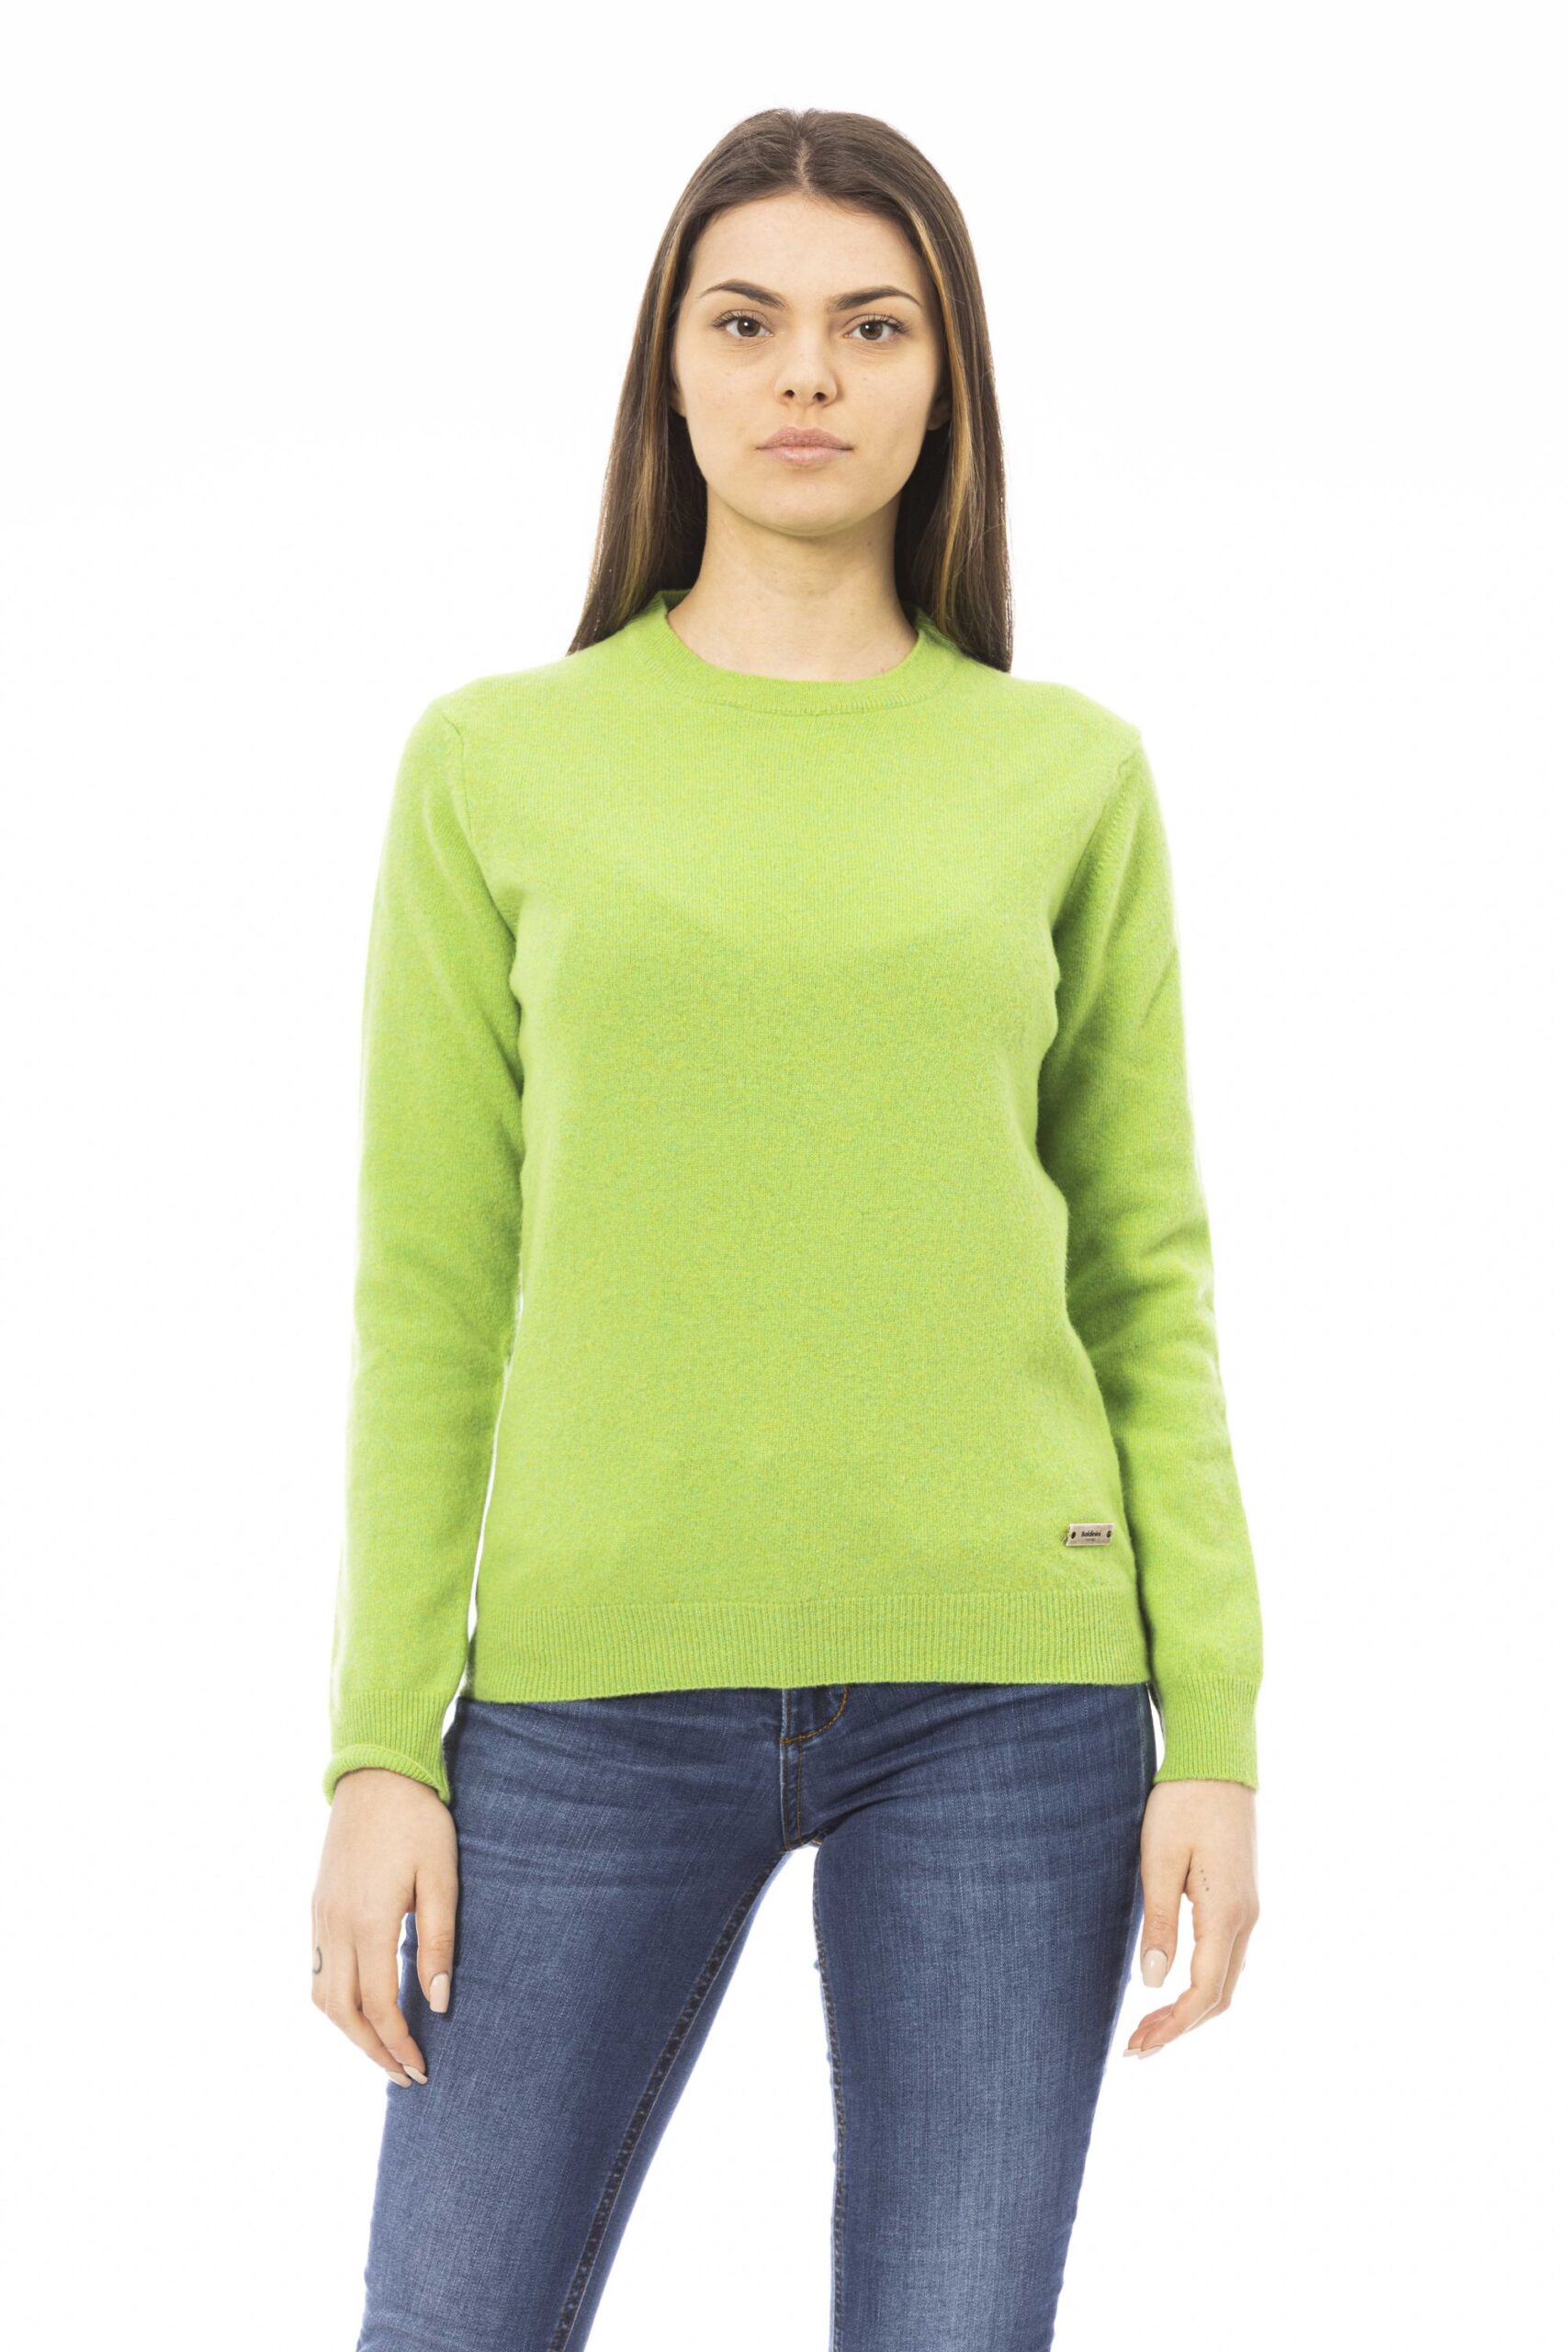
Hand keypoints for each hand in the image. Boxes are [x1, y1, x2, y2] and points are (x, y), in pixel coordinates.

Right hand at [311, 1768, 457, 2086]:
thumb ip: (438, 1941)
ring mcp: (320, 1917)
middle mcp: (334, 1926)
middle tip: (405, 2075)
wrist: (375, 1772)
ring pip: (321, 1997)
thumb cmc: (418, 1820)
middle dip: (373, 2051)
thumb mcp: (441, 1877)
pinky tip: (359, 2007)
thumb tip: (438, 2003)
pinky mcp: (316, 1906)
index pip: (377, 2006)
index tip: (421, 2069)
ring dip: (349, 2032)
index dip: (397, 2044)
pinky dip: (334, 2003)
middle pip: (342, 2014)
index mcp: (368, 1921)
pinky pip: (314, 1971)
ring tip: (383, 2050)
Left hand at [1124, 1778, 1257, 2056]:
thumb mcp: (1159, 1859)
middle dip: (1179, 2027)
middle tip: (1135, 2047)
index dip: (1171, 2026)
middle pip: (1219, 1996)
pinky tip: (1173, 1987)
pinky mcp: (1240, 1897)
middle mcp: (1246, 1919)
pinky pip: (1226, 1957)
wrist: (1217, 1760)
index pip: (1203, 1992)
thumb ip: (1159, 1922)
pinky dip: (1201, 1984)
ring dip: (1190, 2009)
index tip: (1137, 2046)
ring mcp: (1248, 1909)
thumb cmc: (1182, 1803)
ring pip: (1225, 1979)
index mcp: (1226, 1914)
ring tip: (1148, 2026)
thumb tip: (1152, 1983)